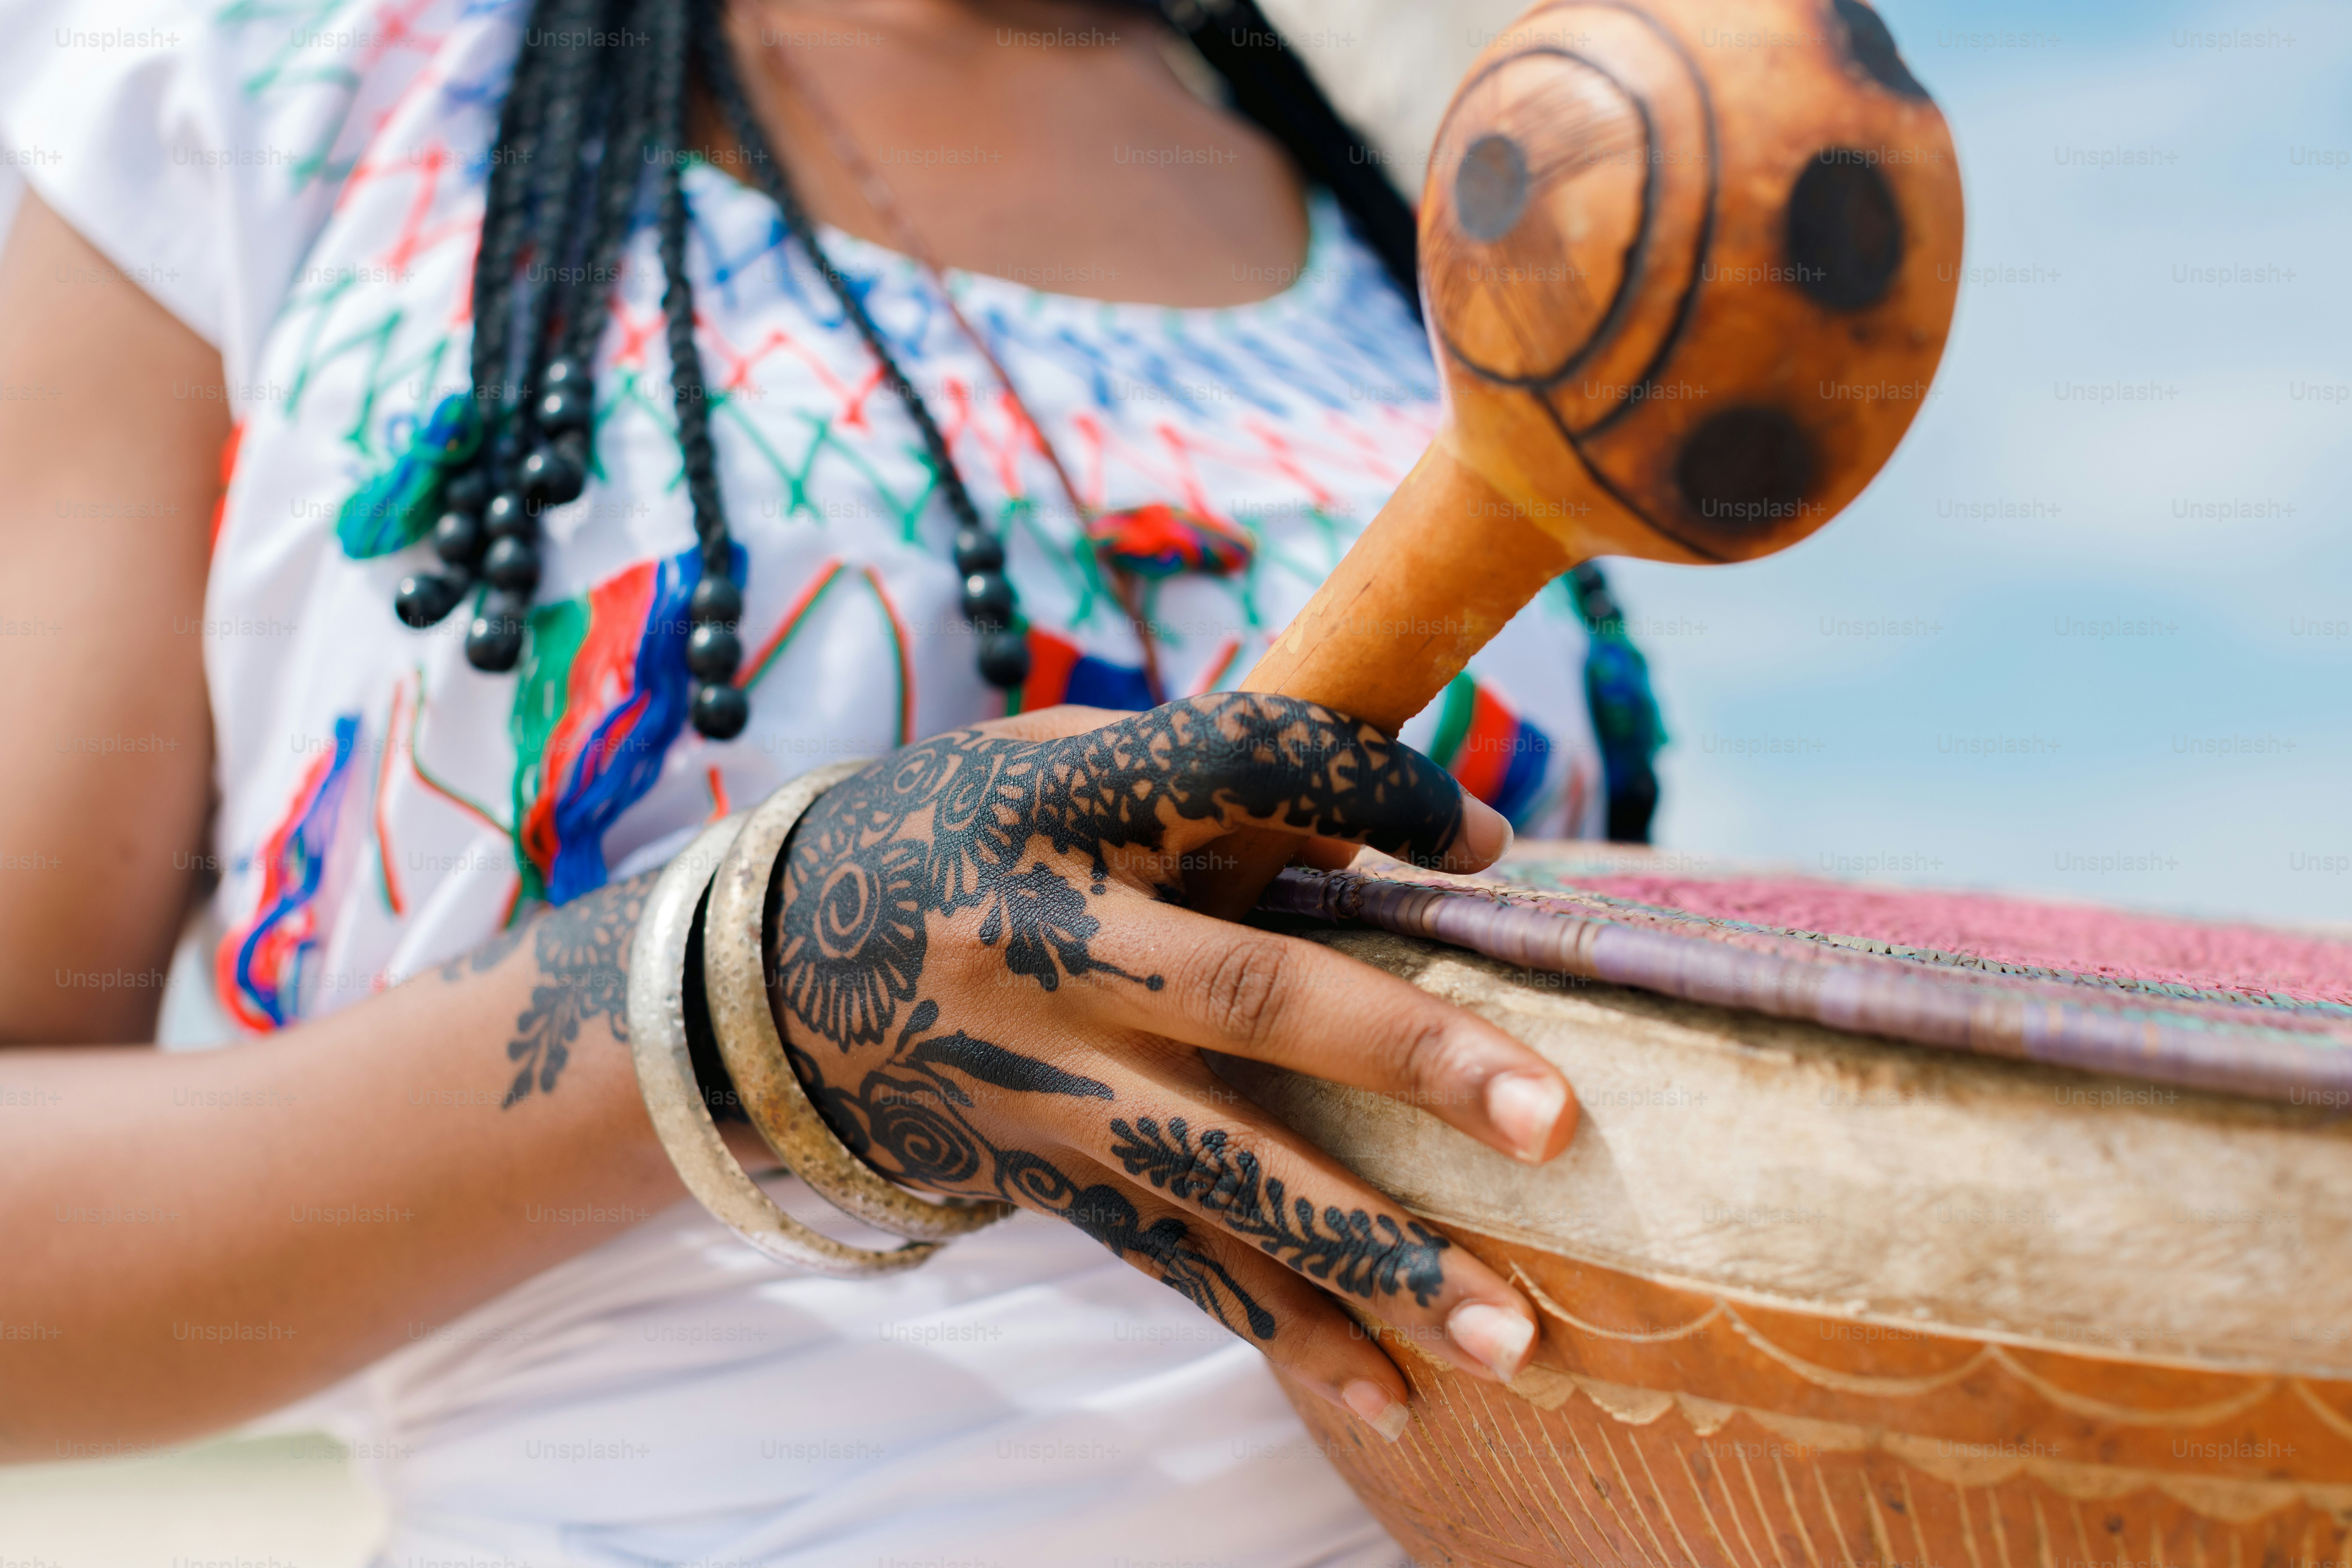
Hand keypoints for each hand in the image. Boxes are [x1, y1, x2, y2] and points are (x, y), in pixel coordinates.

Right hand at [767, 694, 1577, 1440]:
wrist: (761, 979)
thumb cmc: (952, 838)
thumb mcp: (1048, 769)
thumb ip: (1196, 786)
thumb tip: (1376, 837)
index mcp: (1057, 803)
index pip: (1241, 768)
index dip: (1373, 794)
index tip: (1489, 844)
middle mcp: (1045, 943)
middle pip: (1250, 998)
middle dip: (1407, 1059)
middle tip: (1551, 1118)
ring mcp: (1039, 1080)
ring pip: (1225, 1175)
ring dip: (1374, 1256)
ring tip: (1511, 1329)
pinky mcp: (1038, 1178)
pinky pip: (1174, 1261)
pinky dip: (1285, 1329)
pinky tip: (1389, 1394)